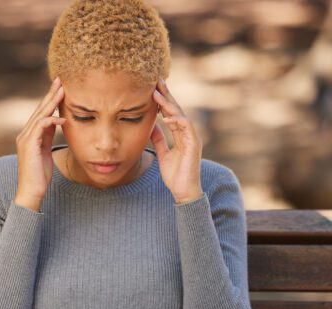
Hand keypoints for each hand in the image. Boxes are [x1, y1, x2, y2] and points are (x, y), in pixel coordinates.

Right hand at [14, 76, 66, 209]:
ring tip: (63, 92)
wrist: (31, 192)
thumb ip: (47, 138)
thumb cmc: (40, 176)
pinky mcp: (29, 145)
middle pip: (39, 110)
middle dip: (50, 94)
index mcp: (30, 136)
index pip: (41, 113)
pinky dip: (51, 121)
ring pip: (40, 115)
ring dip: (52, 103)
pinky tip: (62, 119)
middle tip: (61, 80)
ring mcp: (25, 139)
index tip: (61, 88)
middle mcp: (25, 134)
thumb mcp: (45, 153)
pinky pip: (40, 128)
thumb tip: (55, 124)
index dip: (50, 100)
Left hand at [150, 79, 203, 204]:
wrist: (183, 191)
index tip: (152, 88)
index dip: (162, 101)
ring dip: (168, 103)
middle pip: (176, 109)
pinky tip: (165, 115)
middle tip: (157, 80)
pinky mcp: (194, 144)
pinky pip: (186, 127)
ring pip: (180, 115)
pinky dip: (176, 120)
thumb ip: (159, 140)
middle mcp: (187, 133)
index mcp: (180, 135)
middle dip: (166, 95)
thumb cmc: (175, 175)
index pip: (171, 113)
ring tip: (156, 93)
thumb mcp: (163, 154)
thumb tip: (152, 127)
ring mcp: (192, 138)